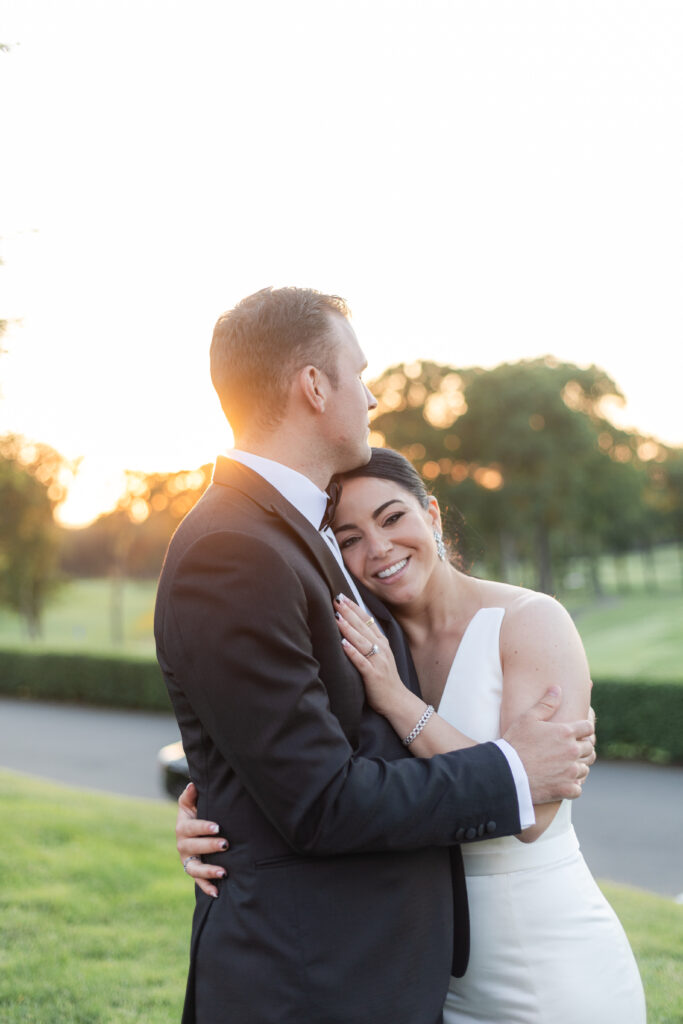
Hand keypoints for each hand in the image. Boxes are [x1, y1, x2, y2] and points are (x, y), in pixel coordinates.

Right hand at [176, 782, 228, 897]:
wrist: (194, 831)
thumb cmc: (197, 813)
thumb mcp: (192, 803)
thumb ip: (191, 795)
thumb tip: (193, 784)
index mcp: (182, 827)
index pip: (191, 828)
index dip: (203, 827)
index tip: (217, 827)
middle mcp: (182, 845)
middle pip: (192, 848)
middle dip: (209, 846)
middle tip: (225, 844)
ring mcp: (187, 860)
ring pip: (194, 868)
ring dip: (208, 871)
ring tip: (224, 872)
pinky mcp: (193, 872)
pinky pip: (198, 882)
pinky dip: (206, 888)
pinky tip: (217, 893)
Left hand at [334, 595, 405, 715]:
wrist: (397, 701)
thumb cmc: (385, 678)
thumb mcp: (380, 655)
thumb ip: (369, 641)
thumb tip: (352, 627)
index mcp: (382, 642)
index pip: (367, 620)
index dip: (354, 608)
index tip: (342, 597)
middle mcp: (381, 649)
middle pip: (363, 627)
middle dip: (349, 612)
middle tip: (336, 599)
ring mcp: (378, 661)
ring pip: (361, 641)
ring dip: (348, 628)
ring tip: (337, 617)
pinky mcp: (373, 675)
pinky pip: (361, 661)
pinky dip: (352, 652)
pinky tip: (343, 644)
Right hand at [503, 687, 596, 803]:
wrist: (507, 771)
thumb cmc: (516, 742)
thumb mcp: (528, 718)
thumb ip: (546, 703)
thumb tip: (557, 688)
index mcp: (566, 732)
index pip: (588, 727)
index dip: (583, 729)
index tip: (576, 732)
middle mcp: (572, 752)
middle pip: (590, 748)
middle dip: (582, 748)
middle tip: (568, 749)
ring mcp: (570, 771)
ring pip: (585, 768)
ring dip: (577, 766)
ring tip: (565, 766)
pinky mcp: (566, 788)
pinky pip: (578, 788)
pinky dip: (572, 786)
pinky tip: (563, 782)